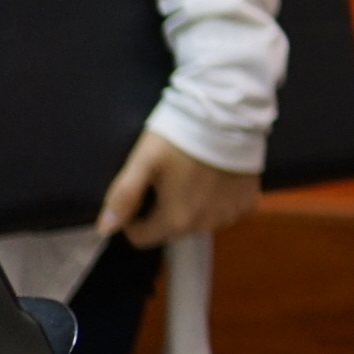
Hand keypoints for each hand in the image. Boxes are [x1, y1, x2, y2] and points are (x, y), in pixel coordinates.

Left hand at [97, 129, 259, 247]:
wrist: (230, 115)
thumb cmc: (180, 137)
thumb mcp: (143, 161)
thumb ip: (123, 196)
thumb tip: (105, 229)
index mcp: (176, 219)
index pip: (142, 238)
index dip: (134, 218)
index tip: (142, 192)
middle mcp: (205, 224)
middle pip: (171, 230)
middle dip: (163, 212)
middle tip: (167, 179)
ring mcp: (230, 215)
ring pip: (199, 223)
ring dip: (192, 208)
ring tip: (193, 178)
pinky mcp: (248, 203)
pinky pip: (224, 213)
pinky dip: (217, 202)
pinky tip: (216, 180)